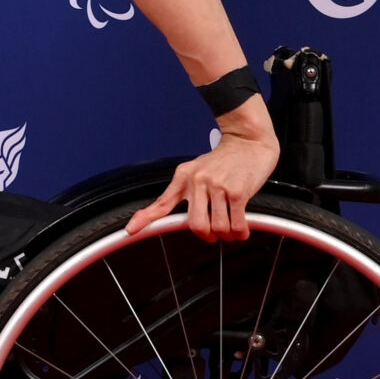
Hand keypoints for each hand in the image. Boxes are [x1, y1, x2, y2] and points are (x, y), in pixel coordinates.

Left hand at [125, 105, 278, 241]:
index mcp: (184, 177)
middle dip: (207, 236)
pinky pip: (236, 224)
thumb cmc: (225, 160)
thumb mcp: (196, 170)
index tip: (130, 230)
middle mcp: (198, 181)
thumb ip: (181, 192)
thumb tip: (166, 216)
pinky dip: (240, 233)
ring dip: (227, 235)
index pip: (162, 202)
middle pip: (196, 225)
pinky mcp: (238, 192)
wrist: (249, 142)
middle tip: (214, 234)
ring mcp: (218, 186)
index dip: (145, 218)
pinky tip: (242, 230)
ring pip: (218, 228)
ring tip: (232, 229)